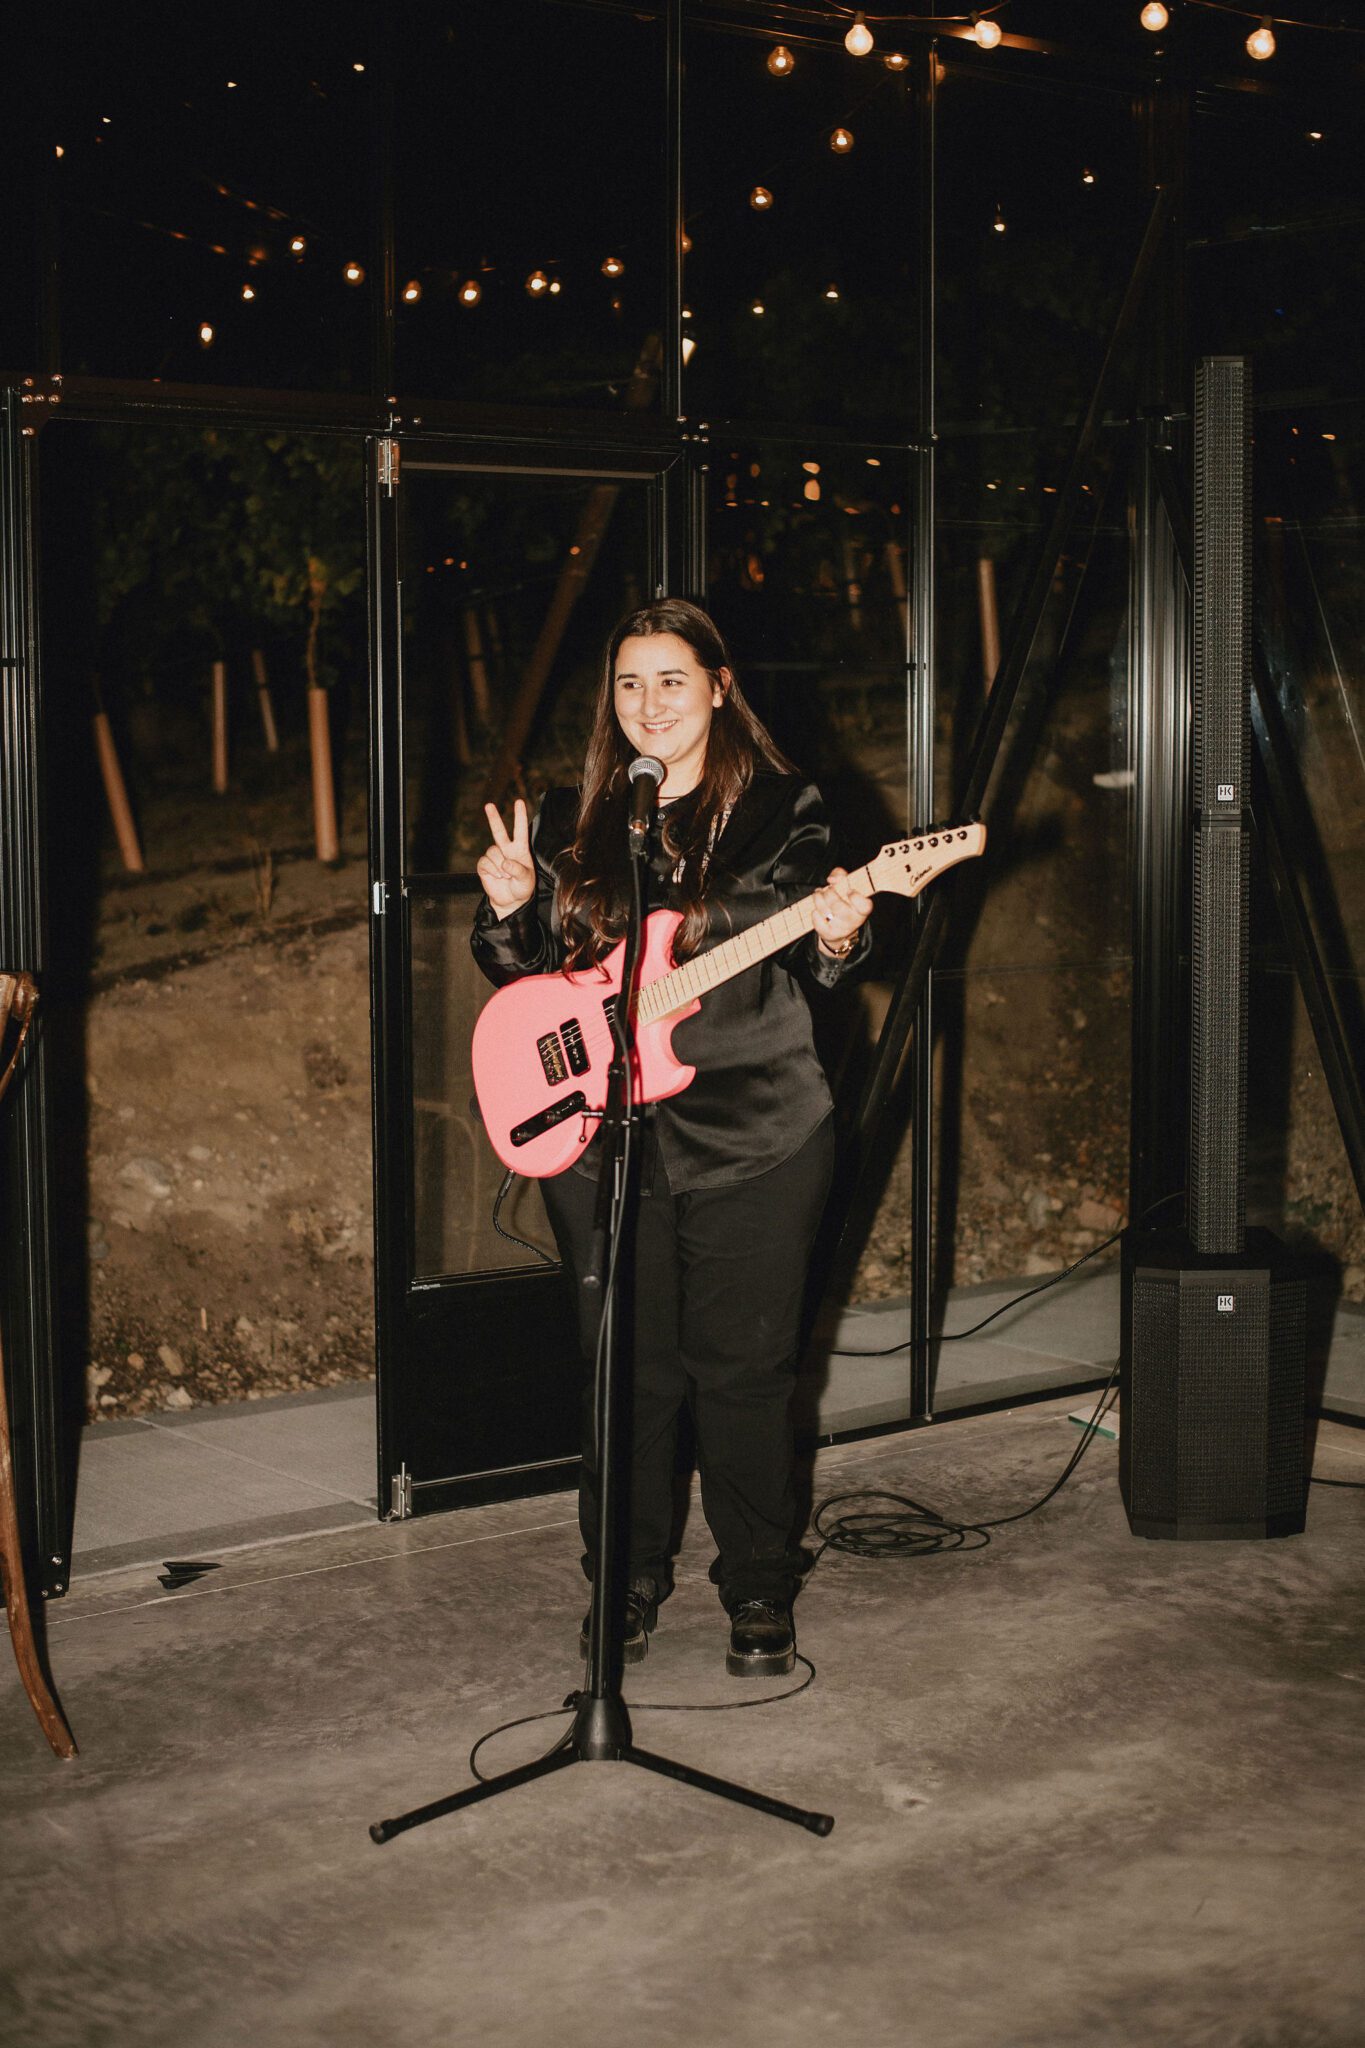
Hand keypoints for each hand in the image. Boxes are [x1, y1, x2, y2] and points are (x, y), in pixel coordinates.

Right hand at [477, 799, 535, 919]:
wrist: (511, 901)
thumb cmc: (522, 887)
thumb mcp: (526, 880)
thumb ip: (518, 870)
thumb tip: (505, 862)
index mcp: (520, 849)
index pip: (520, 830)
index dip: (520, 816)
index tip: (519, 801)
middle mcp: (506, 850)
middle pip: (499, 831)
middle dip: (493, 818)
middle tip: (489, 805)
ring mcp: (495, 857)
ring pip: (492, 851)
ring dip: (499, 865)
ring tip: (505, 876)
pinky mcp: (484, 865)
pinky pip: (485, 862)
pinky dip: (491, 870)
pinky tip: (497, 877)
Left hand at [811, 867, 871, 954]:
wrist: (839, 929)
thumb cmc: (844, 901)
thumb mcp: (846, 887)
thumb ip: (841, 876)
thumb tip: (832, 879)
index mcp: (863, 909)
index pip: (864, 906)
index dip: (856, 897)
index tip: (849, 890)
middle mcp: (854, 921)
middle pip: (837, 905)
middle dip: (828, 893)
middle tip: (826, 890)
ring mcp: (841, 929)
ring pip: (824, 910)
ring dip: (818, 898)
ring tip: (818, 894)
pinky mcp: (829, 934)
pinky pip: (816, 919)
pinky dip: (814, 912)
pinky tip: (817, 909)